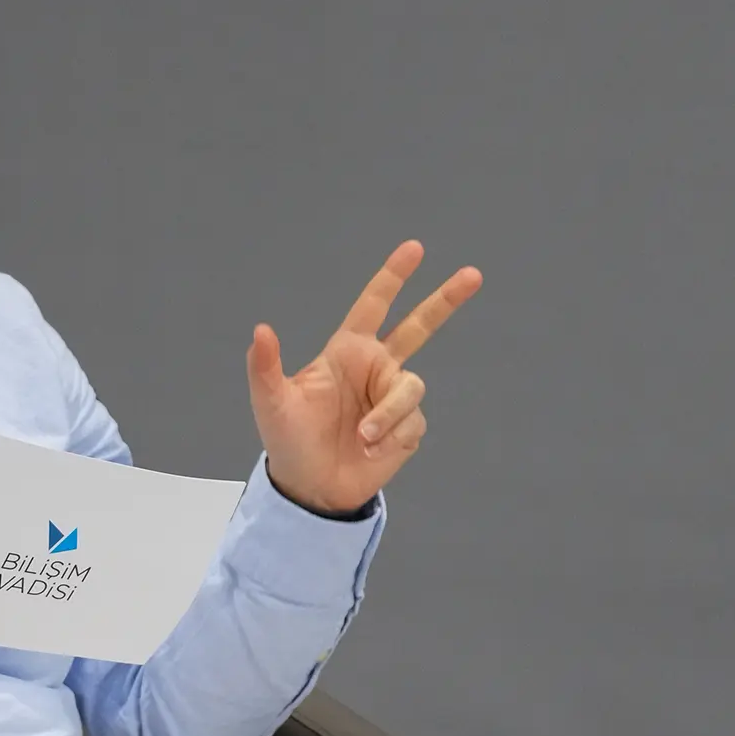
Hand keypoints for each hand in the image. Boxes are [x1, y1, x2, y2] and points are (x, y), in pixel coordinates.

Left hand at [247, 241, 481, 515]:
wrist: (312, 487)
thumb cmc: (288, 440)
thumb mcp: (271, 402)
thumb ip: (265, 366)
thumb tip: (260, 329)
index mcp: (347, 352)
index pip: (374, 306)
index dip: (393, 276)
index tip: (414, 248)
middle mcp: (376, 368)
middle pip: (419, 326)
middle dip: (445, 300)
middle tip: (474, 274)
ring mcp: (393, 397)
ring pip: (411, 388)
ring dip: (389, 413)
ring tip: (363, 437)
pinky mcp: (408, 427)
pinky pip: (413, 422)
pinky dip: (392, 436)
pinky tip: (372, 450)